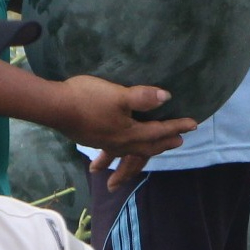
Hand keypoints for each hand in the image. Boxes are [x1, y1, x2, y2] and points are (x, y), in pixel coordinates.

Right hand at [55, 76, 196, 189]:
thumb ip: (143, 98)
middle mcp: (121, 142)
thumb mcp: (119, 95)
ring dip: (144, 153)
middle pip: (148, 146)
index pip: (159, 131)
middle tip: (179, 141)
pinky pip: (115, 150)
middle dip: (164, 143)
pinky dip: (122, 154)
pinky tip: (116, 151)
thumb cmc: (88, 99)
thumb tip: (166, 97)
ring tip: (151, 152)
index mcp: (130, 133)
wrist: (55, 108)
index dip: (177, 127)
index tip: (194, 124)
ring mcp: (106, 142)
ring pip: (131, 152)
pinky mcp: (93, 139)